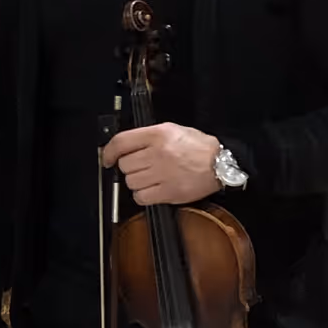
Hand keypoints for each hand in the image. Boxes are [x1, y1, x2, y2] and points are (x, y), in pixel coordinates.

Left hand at [100, 122, 222, 205]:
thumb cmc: (199, 147)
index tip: (106, 158)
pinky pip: (141, 197)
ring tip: (149, 178)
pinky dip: (142, 196)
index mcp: (158, 135)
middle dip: (129, 168)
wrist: (221, 164)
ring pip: (131, 182)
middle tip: (140, 168)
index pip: (121, 142)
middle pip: (125, 165)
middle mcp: (158, 153)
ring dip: (136, 182)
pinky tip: (151, 190)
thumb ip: (148, 136)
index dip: (108, 152)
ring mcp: (163, 174)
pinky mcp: (169, 192)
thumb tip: (125, 147)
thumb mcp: (173, 130)